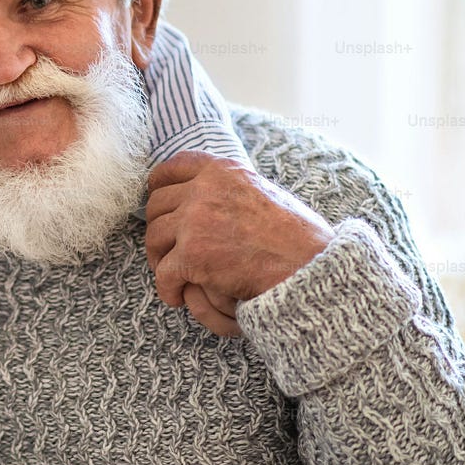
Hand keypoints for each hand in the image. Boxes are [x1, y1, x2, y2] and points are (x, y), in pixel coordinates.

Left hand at [145, 151, 333, 335]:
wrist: (310, 267)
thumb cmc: (294, 237)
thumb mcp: (260, 191)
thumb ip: (228, 188)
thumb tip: (202, 191)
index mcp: (222, 170)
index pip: (172, 168)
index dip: (158, 186)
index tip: (158, 202)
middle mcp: (205, 190)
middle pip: (157, 205)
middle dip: (158, 229)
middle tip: (165, 250)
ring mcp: (196, 222)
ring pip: (154, 238)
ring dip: (159, 259)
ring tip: (171, 275)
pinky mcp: (193, 256)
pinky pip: (164, 273)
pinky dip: (167, 288)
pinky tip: (176, 296)